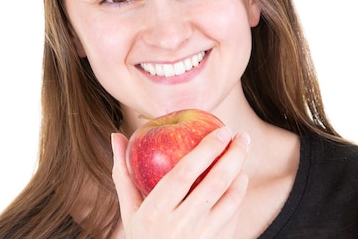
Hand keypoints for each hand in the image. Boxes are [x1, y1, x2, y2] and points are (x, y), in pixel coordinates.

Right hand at [111, 127, 249, 238]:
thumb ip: (123, 174)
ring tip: (241, 152)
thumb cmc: (142, 236)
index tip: (221, 130)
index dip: (206, 149)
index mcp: (156, 212)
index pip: (184, 174)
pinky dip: (239, 194)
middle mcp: (181, 226)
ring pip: (231, 200)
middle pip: (215, 184)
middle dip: (233, 155)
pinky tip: (239, 179)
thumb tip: (116, 136)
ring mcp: (202, 237)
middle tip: (241, 135)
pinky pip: (234, 215)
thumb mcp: (129, 211)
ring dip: (240, 173)